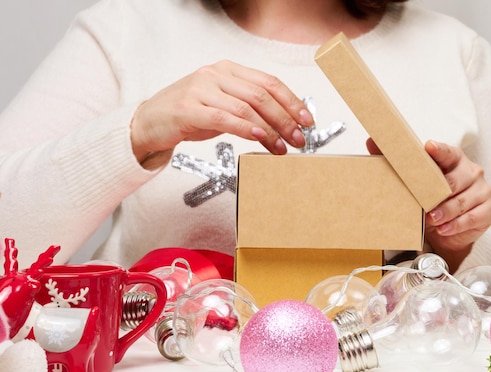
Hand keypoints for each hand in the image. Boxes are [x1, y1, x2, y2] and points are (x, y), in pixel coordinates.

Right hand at [130, 60, 313, 166]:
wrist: (149, 123)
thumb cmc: (190, 116)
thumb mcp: (223, 106)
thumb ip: (249, 110)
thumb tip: (284, 125)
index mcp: (228, 70)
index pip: (268, 82)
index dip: (291, 101)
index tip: (307, 120)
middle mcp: (215, 75)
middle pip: (261, 95)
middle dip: (285, 119)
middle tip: (299, 139)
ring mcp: (200, 89)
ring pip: (245, 108)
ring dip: (270, 129)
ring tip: (283, 147)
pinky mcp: (187, 109)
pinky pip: (224, 118)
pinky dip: (246, 128)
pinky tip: (260, 138)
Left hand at [366, 138, 490, 270]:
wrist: (448, 229)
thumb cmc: (432, 199)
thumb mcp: (415, 181)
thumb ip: (396, 161)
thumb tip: (371, 140)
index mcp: (454, 158)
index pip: (448, 152)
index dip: (439, 150)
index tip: (429, 147)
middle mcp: (472, 171)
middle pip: (456, 180)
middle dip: (439, 194)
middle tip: (425, 207)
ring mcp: (482, 190)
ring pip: (463, 201)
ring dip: (445, 212)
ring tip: (432, 220)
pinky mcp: (488, 210)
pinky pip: (473, 217)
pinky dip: (456, 225)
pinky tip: (443, 229)